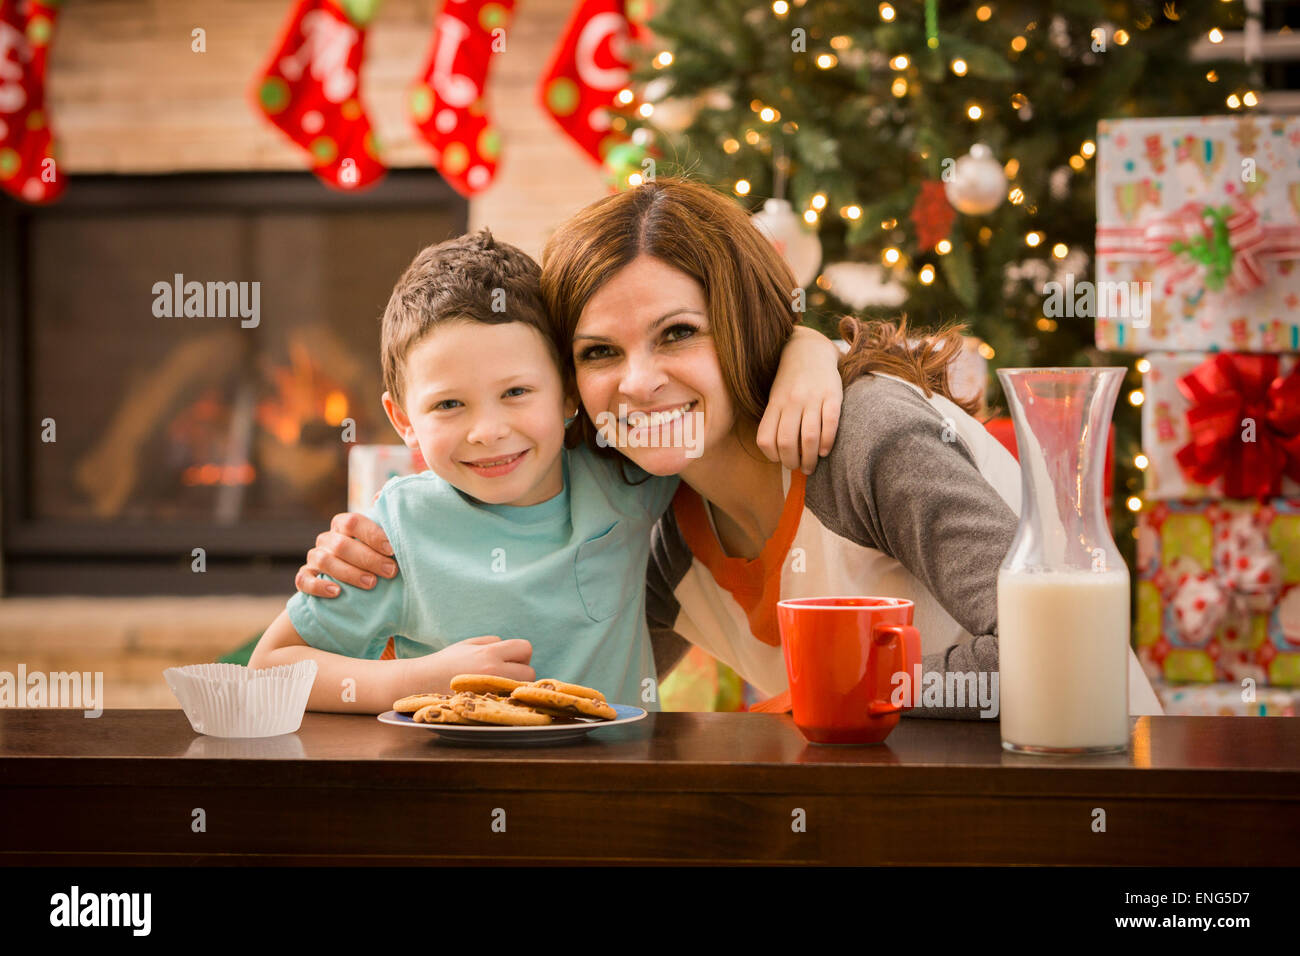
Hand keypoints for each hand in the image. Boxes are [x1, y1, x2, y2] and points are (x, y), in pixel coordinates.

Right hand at [295, 512, 397, 596]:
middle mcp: (327, 540)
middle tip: (390, 571)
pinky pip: (303, 580)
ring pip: (324, 561)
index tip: (392, 549)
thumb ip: (383, 520)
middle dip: (368, 558)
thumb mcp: (380, 540)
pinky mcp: (305, 577)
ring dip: (349, 573)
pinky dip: (319, 586)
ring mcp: (314, 558)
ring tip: (371, 583)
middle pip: (341, 544)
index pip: (352, 522)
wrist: (350, 584)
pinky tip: (336, 592)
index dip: (372, 534)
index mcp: (342, 525)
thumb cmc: (372, 556)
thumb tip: (380, 496)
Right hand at [407, 635, 535, 693]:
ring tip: (495, 686)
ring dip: (514, 687)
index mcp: (489, 654)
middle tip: (502, 673)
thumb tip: (513, 649)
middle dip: (519, 671)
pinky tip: (493, 697)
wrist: (420, 684)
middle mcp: (494, 673)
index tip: (507, 658)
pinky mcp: (486, 708)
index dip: (518, 653)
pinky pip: (509, 703)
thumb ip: (492, 642)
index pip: (525, 649)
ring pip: (521, 690)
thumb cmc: (445, 662)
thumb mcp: (468, 644)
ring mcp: (492, 693)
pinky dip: (505, 700)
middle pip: (529, 672)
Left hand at [757, 325, 842, 473]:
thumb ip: (775, 422)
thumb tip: (779, 455)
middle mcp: (792, 401)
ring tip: (811, 466)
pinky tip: (825, 451)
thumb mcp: (775, 398)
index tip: (781, 460)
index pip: (766, 439)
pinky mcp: (833, 395)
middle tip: (799, 468)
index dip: (773, 456)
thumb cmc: (790, 382)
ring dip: (810, 458)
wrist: (810, 350)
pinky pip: (830, 424)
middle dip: (792, 463)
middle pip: (787, 442)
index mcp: (775, 403)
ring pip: (809, 437)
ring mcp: (812, 398)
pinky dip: (827, 442)